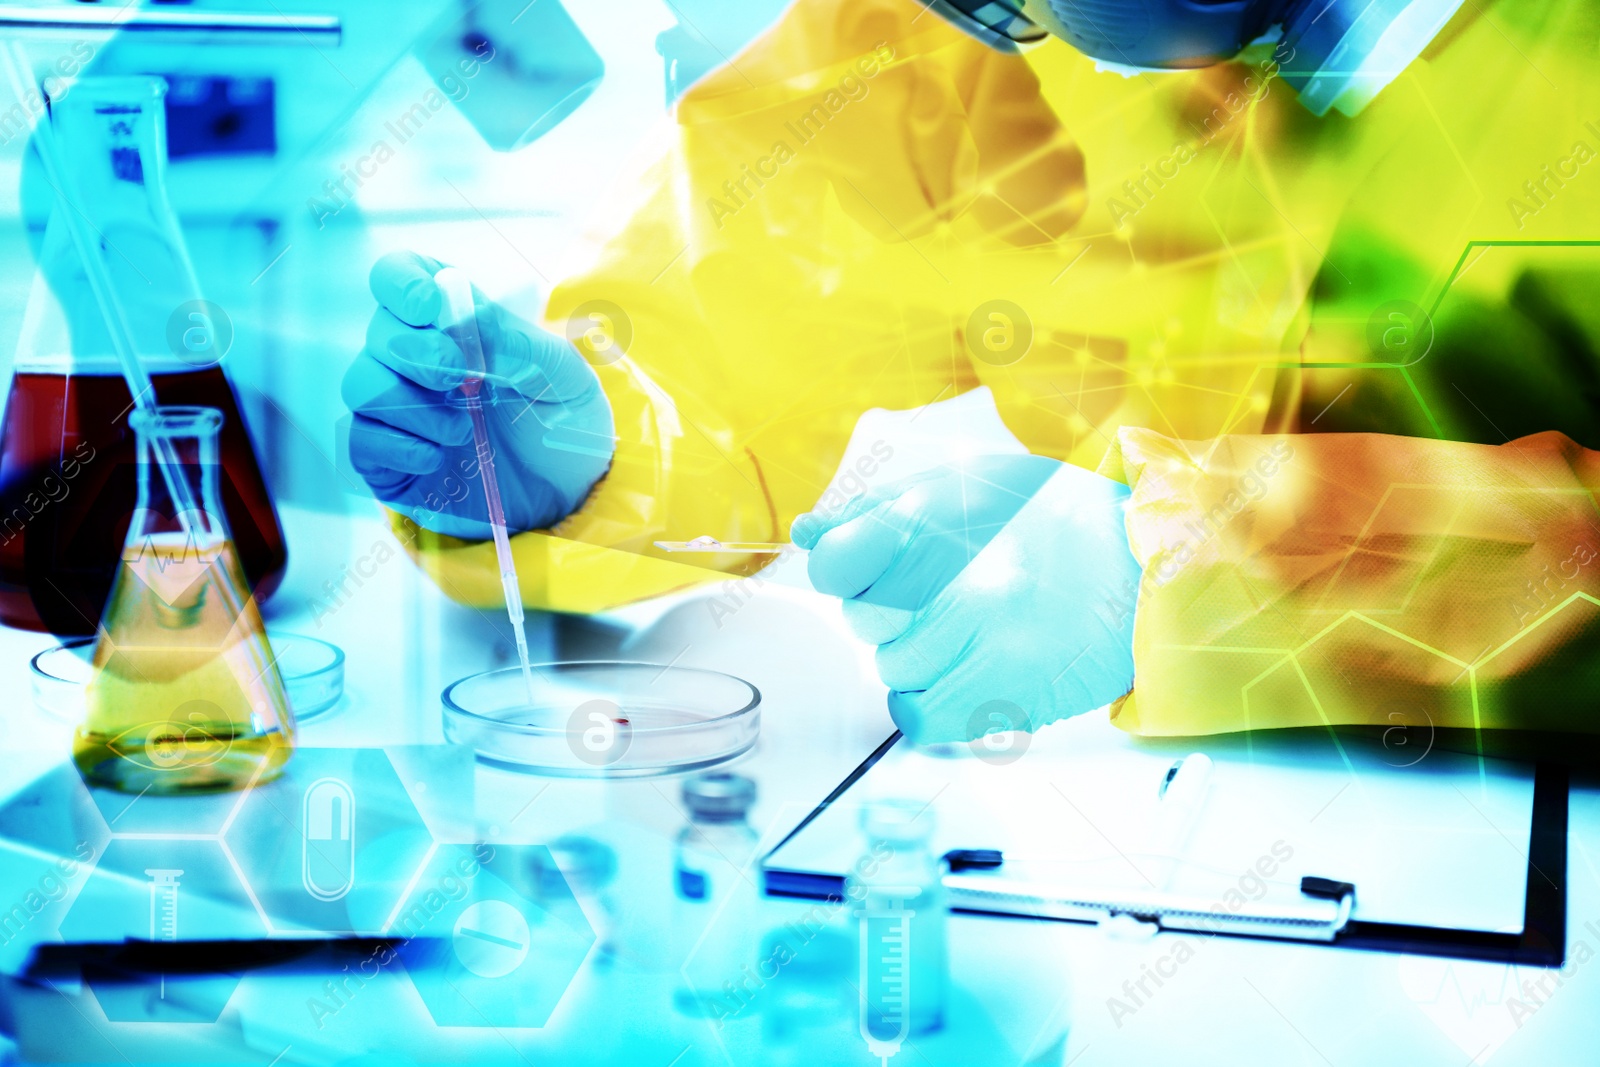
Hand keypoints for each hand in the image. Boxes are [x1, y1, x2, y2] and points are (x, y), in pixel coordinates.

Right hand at [342, 251, 614, 538]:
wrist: (569, 492)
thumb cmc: (563, 420)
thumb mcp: (561, 374)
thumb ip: (516, 341)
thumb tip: (463, 318)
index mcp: (452, 322)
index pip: (398, 277)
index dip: (401, 283)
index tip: (429, 307)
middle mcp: (414, 359)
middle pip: (378, 334)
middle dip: (416, 353)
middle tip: (463, 378)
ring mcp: (397, 409)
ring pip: (362, 386)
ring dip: (413, 407)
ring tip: (464, 431)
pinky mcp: (388, 458)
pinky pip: (359, 441)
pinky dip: (397, 447)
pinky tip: (436, 458)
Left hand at [792, 455, 1141, 743]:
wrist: (1145, 566)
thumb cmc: (1052, 520)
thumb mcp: (965, 485)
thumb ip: (880, 510)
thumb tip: (810, 534)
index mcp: (940, 522)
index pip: (839, 563)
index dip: (845, 570)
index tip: (867, 571)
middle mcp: (956, 583)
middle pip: (863, 620)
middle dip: (889, 611)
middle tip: (941, 594)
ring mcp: (982, 642)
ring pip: (892, 667)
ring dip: (916, 655)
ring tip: (965, 630)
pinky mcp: (1005, 693)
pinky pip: (919, 716)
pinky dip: (924, 703)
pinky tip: (953, 676)